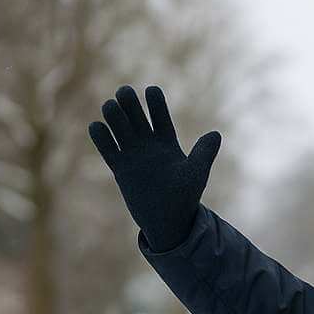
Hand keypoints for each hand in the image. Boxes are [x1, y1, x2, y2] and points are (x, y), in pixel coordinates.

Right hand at [88, 84, 220, 251]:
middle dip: (128, 100)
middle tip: (124, 94)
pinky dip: (100, 135)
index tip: (151, 91)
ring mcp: (133, 154)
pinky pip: (107, 147)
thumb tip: (215, 135)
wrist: (168, 222)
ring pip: (118, 126)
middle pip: (135, 113)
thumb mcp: (196, 174)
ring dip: (112, 113)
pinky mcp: (120, 168)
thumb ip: (203, 153)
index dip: (155, 100)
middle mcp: (148, 144)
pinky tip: (97, 127)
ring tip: (110, 107)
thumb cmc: (185, 198)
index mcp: (167, 141)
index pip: (159, 113)